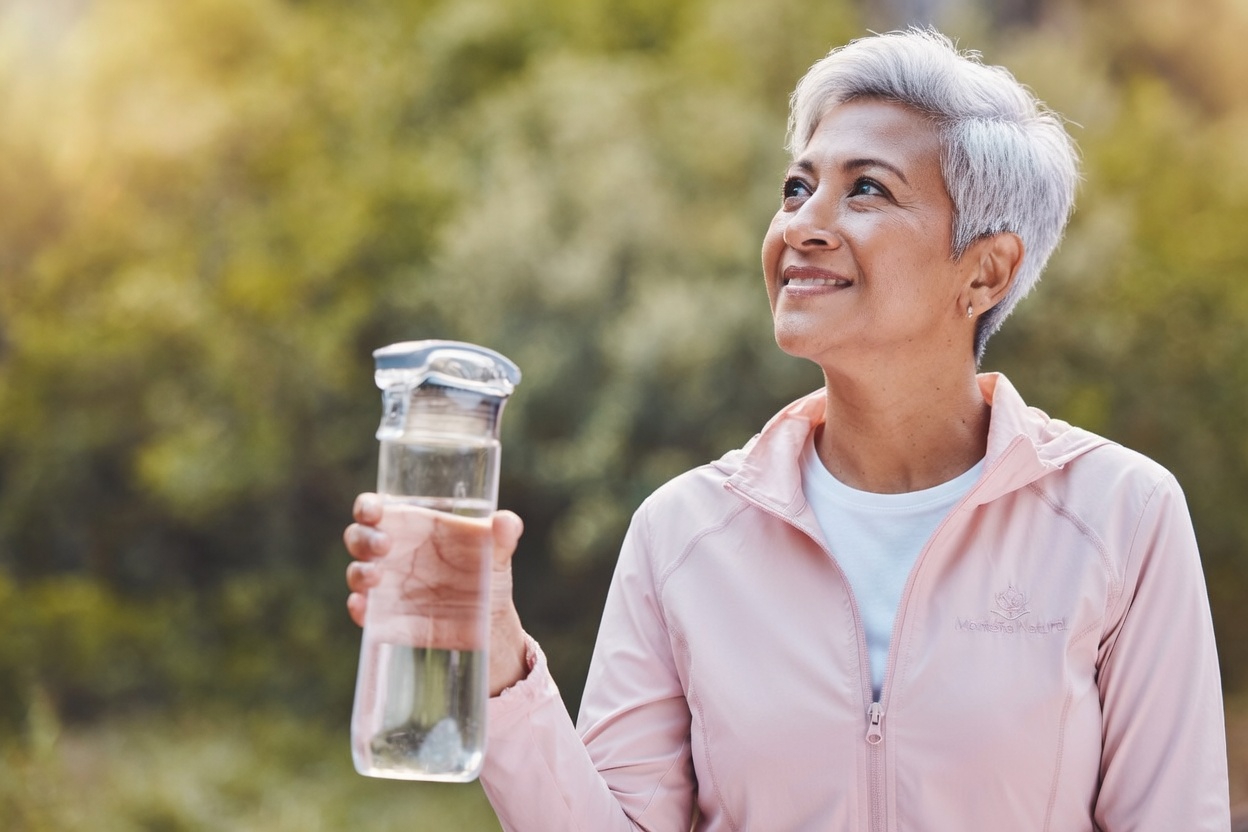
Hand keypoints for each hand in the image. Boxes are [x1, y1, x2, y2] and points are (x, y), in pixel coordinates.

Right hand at [344, 493, 529, 695]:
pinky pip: (363, 612)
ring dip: (359, 573)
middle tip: (385, 546)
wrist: (489, 621)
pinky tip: (364, 608)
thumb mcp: (498, 552)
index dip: (367, 507)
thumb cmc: (487, 573)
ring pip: (357, 573)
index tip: (374, 511)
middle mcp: (392, 553)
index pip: (375, 509)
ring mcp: (386, 586)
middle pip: (358, 537)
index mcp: (411, 526)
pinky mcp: (387, 617)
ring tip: (377, 577)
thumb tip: (507, 522)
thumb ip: (505, 534)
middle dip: (363, 539)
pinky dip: (359, 609)